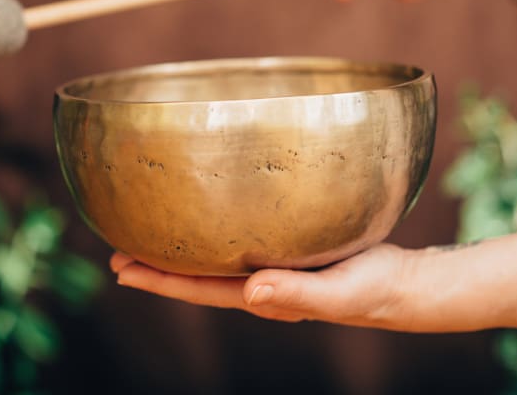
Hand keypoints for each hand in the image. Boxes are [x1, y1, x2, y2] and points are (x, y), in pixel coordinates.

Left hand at [111, 243, 412, 327]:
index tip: (121, 269)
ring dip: (178, 251)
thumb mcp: (339, 293)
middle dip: (155, 266)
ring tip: (147, 236)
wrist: (401, 283)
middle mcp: (259, 284)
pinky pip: (237, 243)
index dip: (159, 280)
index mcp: (264, 297)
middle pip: (196, 277)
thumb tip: (248, 293)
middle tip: (115, 252)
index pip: (199, 290)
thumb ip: (297, 295)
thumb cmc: (374, 290)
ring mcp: (271, 268)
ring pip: (213, 260)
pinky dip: (211, 235)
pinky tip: (206, 220)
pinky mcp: (285, 250)